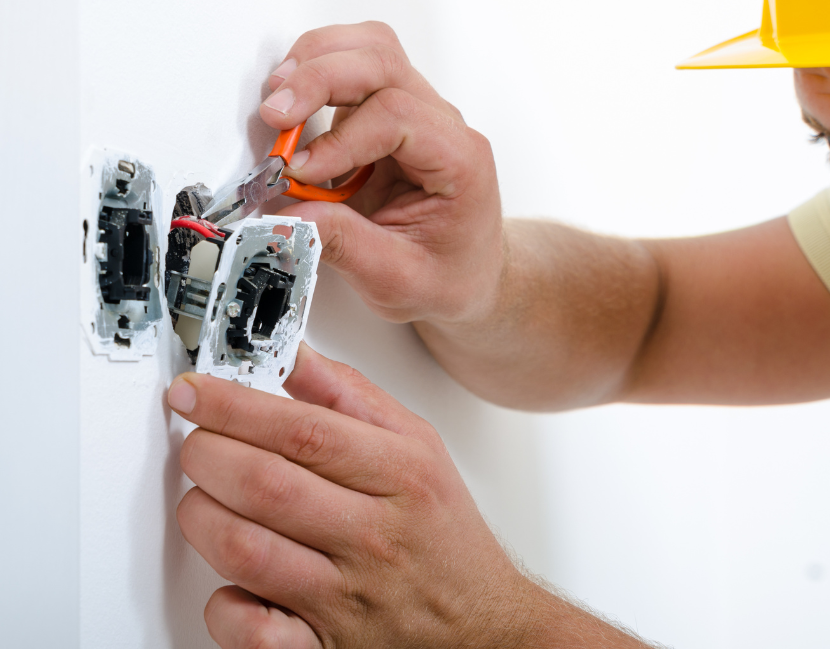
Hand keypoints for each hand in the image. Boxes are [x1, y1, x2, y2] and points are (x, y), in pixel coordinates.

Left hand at [168, 343, 533, 646]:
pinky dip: (224, 606)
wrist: (484, 624)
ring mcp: (346, 595)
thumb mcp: (419, 447)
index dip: (233, 406)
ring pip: (243, 550)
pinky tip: (232, 582)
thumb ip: (351, 397)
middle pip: (264, 483)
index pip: (303, 429)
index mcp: (401, 476)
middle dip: (207, 454)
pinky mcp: (323, 646)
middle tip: (198, 446)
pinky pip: (253, 633)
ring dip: (202, 517)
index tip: (193, 394)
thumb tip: (294, 357)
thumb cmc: (443, 535)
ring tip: (207, 501)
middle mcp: (374, 535)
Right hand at [260, 22, 503, 326]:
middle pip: (383, 62)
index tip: (301, 172)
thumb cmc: (448, 276)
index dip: (341, 138)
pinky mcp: (387, 115)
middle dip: (320, 79)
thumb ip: (344, 245)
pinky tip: (291, 105)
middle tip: (275, 116)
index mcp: (460, 161)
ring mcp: (417, 113)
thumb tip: (287, 215)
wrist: (466, 277)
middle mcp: (443, 126)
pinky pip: (354, 67)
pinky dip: (316, 74)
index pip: (398, 116)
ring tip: (278, 103)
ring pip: (370, 49)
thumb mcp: (398, 279)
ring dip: (316, 63)